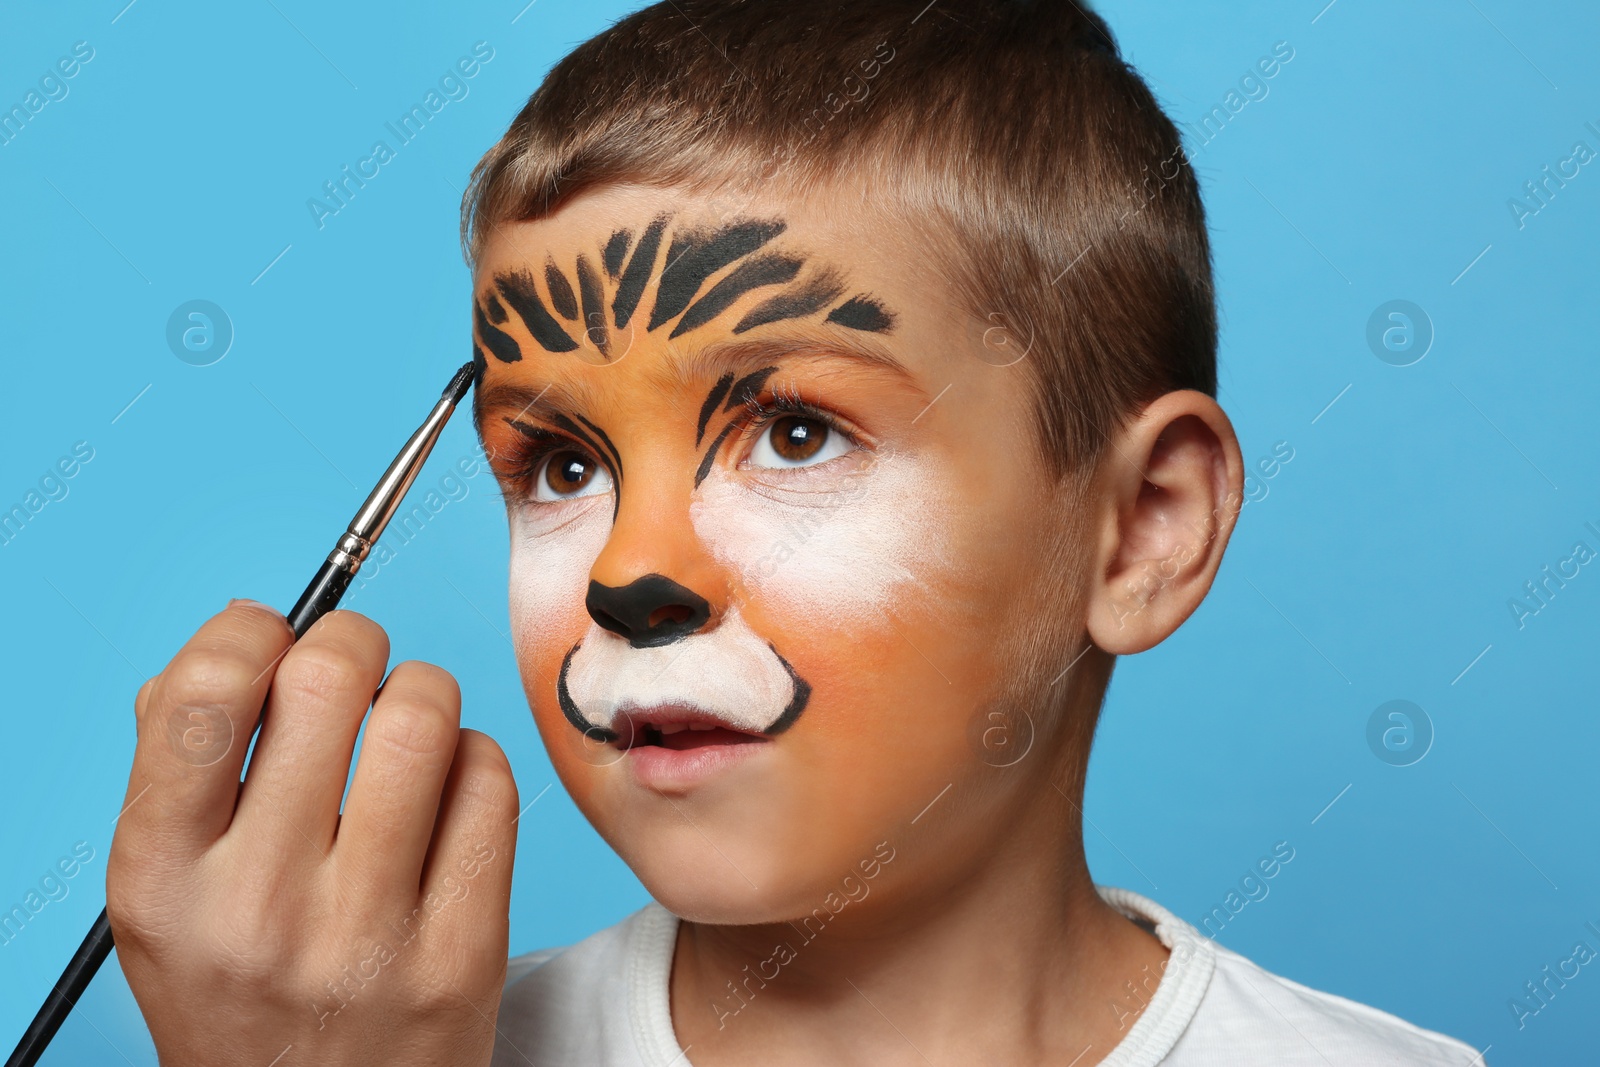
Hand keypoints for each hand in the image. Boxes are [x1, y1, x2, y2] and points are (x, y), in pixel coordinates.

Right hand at [106, 602, 518, 1065]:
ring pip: (425, 716)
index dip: (249, 632)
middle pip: (328, 679)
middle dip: (351, 641)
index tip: (272, 640)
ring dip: (422, 691)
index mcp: (161, 879)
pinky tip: (448, 791)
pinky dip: (473, 759)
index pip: (202, 695)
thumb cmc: (242, 986)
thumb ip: (179, 762)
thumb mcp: (166, 895)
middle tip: (355, 665)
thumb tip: (246, 630)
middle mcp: (259, 907)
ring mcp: (368, 935)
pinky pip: (491, 783)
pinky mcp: (462, 954)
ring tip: (408, 722)